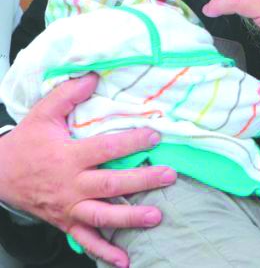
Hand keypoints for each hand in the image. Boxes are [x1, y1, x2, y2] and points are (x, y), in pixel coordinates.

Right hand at [0, 74, 175, 267]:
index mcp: (68, 157)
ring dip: (130, 218)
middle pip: (110, 184)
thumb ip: (68, 94)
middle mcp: (71, 185)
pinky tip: (125, 260)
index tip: (155, 135)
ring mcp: (68, 207)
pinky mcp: (65, 222)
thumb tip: (94, 76)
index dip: (131, 142)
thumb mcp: (43, 114)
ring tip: (156, 217)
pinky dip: (105, 252)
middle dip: (141, 180)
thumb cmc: (25, 144)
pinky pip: (86, 240)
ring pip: (102, 215)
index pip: (105, 148)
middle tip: (168, 176)